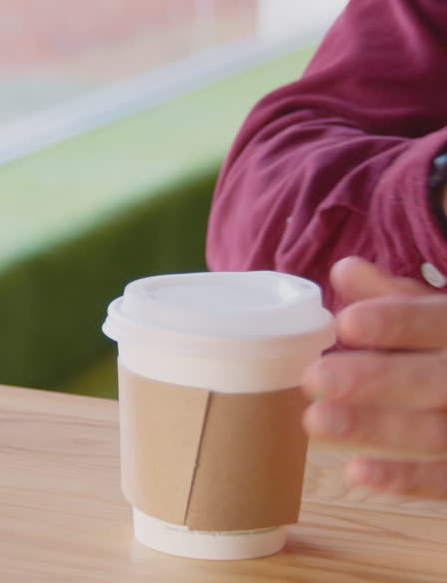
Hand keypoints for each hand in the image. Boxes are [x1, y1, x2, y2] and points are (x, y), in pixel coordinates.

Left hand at [302, 256, 446, 496]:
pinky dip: (408, 478)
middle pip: (440, 379)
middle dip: (380, 378)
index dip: (400, 323)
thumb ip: (399, 298)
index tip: (347, 323)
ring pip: (439, 430)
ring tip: (317, 421)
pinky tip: (357, 473)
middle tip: (315, 378)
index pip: (443, 322)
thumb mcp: (446, 316)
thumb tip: (345, 270)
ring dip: (379, 427)